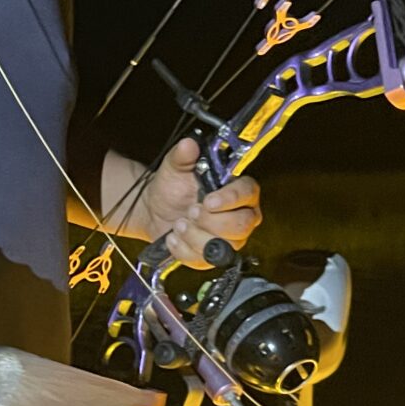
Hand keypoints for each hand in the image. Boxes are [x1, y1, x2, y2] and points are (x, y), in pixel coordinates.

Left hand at [142, 137, 262, 269]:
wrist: (156, 210)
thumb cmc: (173, 187)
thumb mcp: (175, 167)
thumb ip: (183, 156)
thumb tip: (188, 145)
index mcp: (239, 191)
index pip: (248, 193)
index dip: (231, 198)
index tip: (208, 200)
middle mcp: (240, 217)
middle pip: (241, 225)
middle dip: (212, 221)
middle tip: (190, 212)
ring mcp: (229, 240)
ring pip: (223, 246)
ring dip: (195, 236)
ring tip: (178, 224)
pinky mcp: (212, 258)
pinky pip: (203, 260)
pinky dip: (184, 250)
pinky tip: (173, 238)